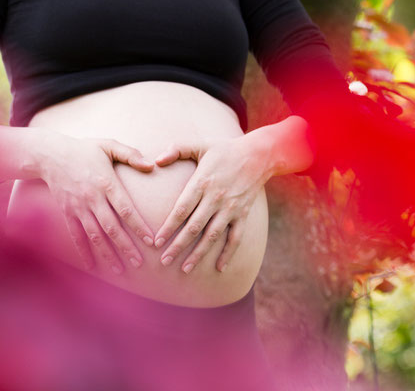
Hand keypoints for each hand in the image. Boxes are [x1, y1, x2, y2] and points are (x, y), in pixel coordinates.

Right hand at [37, 133, 155, 274]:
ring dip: (108, 254)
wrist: (50, 155)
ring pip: (95, 235)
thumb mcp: (108, 145)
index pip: (125, 209)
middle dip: (126, 246)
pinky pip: (76, 236)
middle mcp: (92, 198)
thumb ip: (130, 154)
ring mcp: (78, 207)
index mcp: (106, 183)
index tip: (151, 241)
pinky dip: (83, 252)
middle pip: (112, 227)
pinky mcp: (67, 213)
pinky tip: (92, 266)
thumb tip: (151, 165)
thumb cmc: (84, 149)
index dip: (138, 226)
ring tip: (121, 270)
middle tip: (140, 263)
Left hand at [152, 134, 273, 272]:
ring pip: (212, 236)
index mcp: (202, 182)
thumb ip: (176, 149)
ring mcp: (231, 208)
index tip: (157, 241)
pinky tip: (219, 268)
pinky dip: (228, 254)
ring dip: (199, 254)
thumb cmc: (224, 150)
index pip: (181, 210)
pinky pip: (235, 238)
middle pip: (194, 228)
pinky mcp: (243, 214)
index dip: (168, 227)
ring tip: (185, 269)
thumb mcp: (199, 144)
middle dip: (178, 246)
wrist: (259, 155)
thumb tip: (155, 160)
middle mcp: (216, 198)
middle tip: (164, 261)